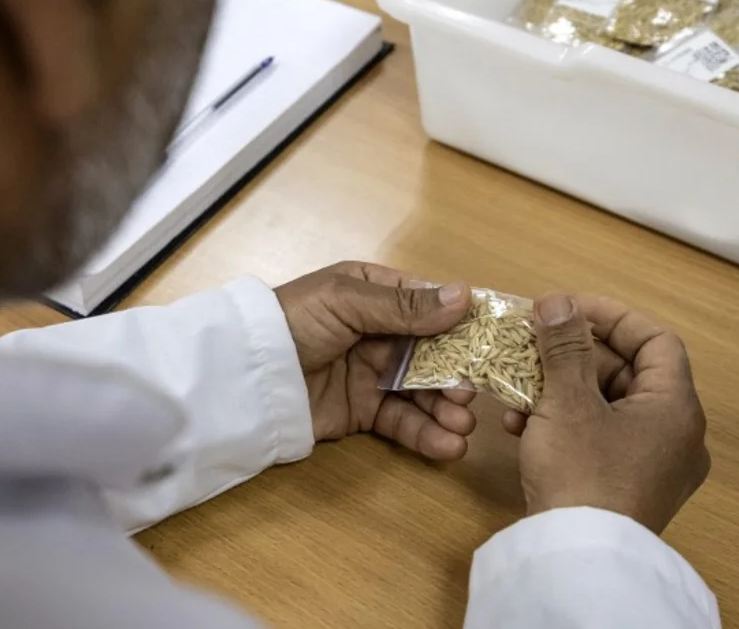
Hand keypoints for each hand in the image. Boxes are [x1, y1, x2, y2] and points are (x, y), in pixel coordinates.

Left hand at [275, 262, 477, 459]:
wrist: (245, 377)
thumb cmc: (293, 323)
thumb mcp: (347, 303)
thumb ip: (404, 306)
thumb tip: (465, 296)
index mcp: (376, 293)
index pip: (430, 305)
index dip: (462, 325)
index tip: (493, 343)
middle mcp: (380, 332)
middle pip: (434, 353)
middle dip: (457, 375)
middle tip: (470, 395)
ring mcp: (373, 374)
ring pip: (423, 391)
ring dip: (447, 409)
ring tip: (463, 427)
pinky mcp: (363, 412)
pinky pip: (403, 421)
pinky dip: (427, 434)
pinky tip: (447, 445)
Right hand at [507, 293, 709, 534]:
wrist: (578, 560)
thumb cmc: (582, 475)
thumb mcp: (567, 402)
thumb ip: (563, 347)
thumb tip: (558, 302)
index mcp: (677, 408)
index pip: (656, 340)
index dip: (612, 317)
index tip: (567, 310)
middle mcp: (677, 437)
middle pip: (629, 373)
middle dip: (576, 356)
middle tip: (534, 343)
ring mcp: (654, 467)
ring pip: (608, 408)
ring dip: (562, 390)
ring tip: (520, 387)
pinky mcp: (628, 490)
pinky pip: (601, 440)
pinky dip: (566, 425)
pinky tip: (522, 426)